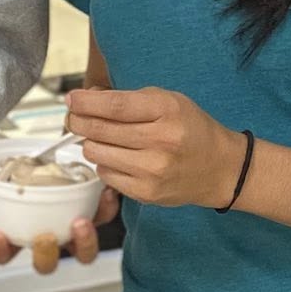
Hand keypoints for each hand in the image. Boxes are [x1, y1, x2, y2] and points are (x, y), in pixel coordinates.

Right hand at [0, 166, 120, 268]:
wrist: (63, 157)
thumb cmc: (30, 173)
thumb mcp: (4, 172)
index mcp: (20, 233)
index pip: (4, 254)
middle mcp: (49, 238)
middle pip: (46, 263)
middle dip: (45, 255)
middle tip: (44, 237)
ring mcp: (74, 232)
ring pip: (83, 253)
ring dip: (83, 242)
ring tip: (79, 222)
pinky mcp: (97, 215)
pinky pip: (105, 218)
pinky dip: (106, 207)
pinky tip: (104, 193)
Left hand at [67, 87, 242, 207]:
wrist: (219, 168)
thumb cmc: (189, 129)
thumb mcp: (167, 101)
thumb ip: (128, 99)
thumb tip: (86, 100)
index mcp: (167, 111)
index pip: (114, 105)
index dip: (86, 102)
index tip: (71, 98)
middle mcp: (161, 141)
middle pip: (100, 129)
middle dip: (79, 121)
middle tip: (74, 117)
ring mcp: (153, 170)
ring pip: (96, 153)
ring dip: (91, 143)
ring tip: (102, 139)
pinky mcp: (146, 192)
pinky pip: (106, 174)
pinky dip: (105, 163)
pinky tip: (117, 157)